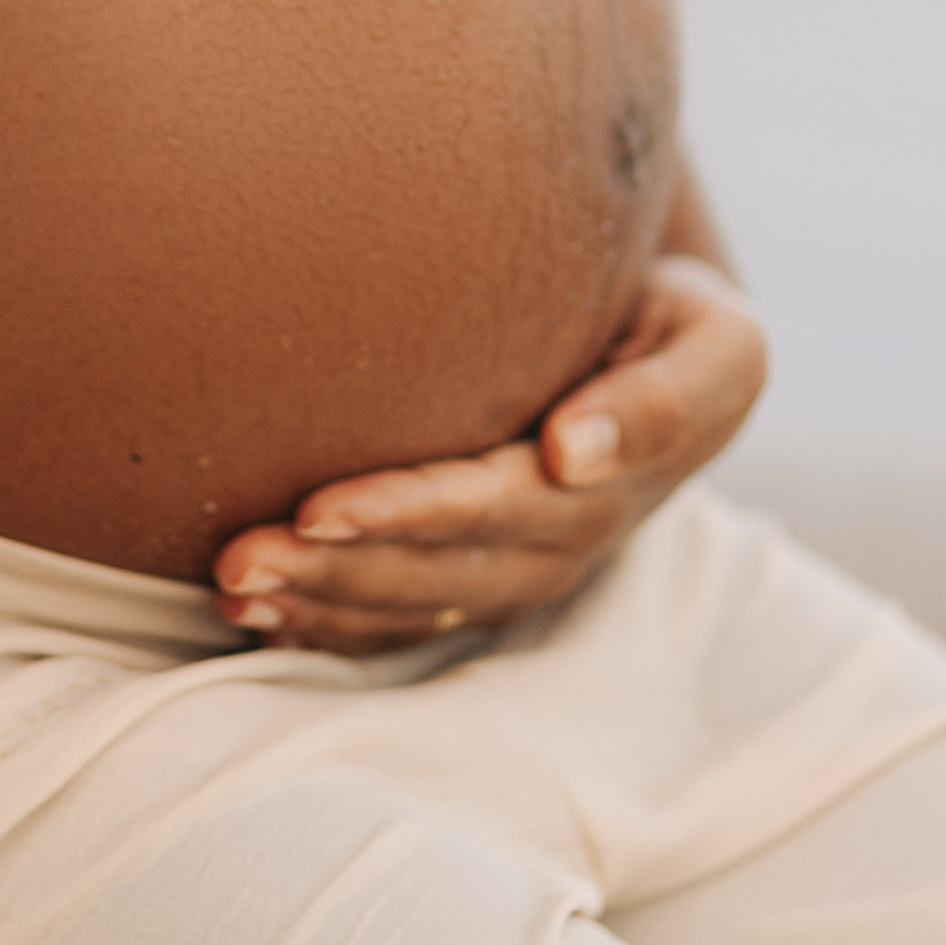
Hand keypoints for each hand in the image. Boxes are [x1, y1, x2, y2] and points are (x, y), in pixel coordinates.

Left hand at [208, 259, 768, 654]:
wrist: (674, 349)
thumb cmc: (678, 320)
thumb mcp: (715, 341)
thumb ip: (664, 398)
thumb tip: (571, 456)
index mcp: (616, 487)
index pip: (497, 507)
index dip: (410, 513)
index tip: (321, 510)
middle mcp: (564, 545)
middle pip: (437, 572)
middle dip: (335, 572)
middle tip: (239, 555)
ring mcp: (520, 571)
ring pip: (410, 604)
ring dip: (317, 603)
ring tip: (229, 583)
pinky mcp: (481, 577)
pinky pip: (401, 620)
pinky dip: (325, 625)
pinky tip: (249, 616)